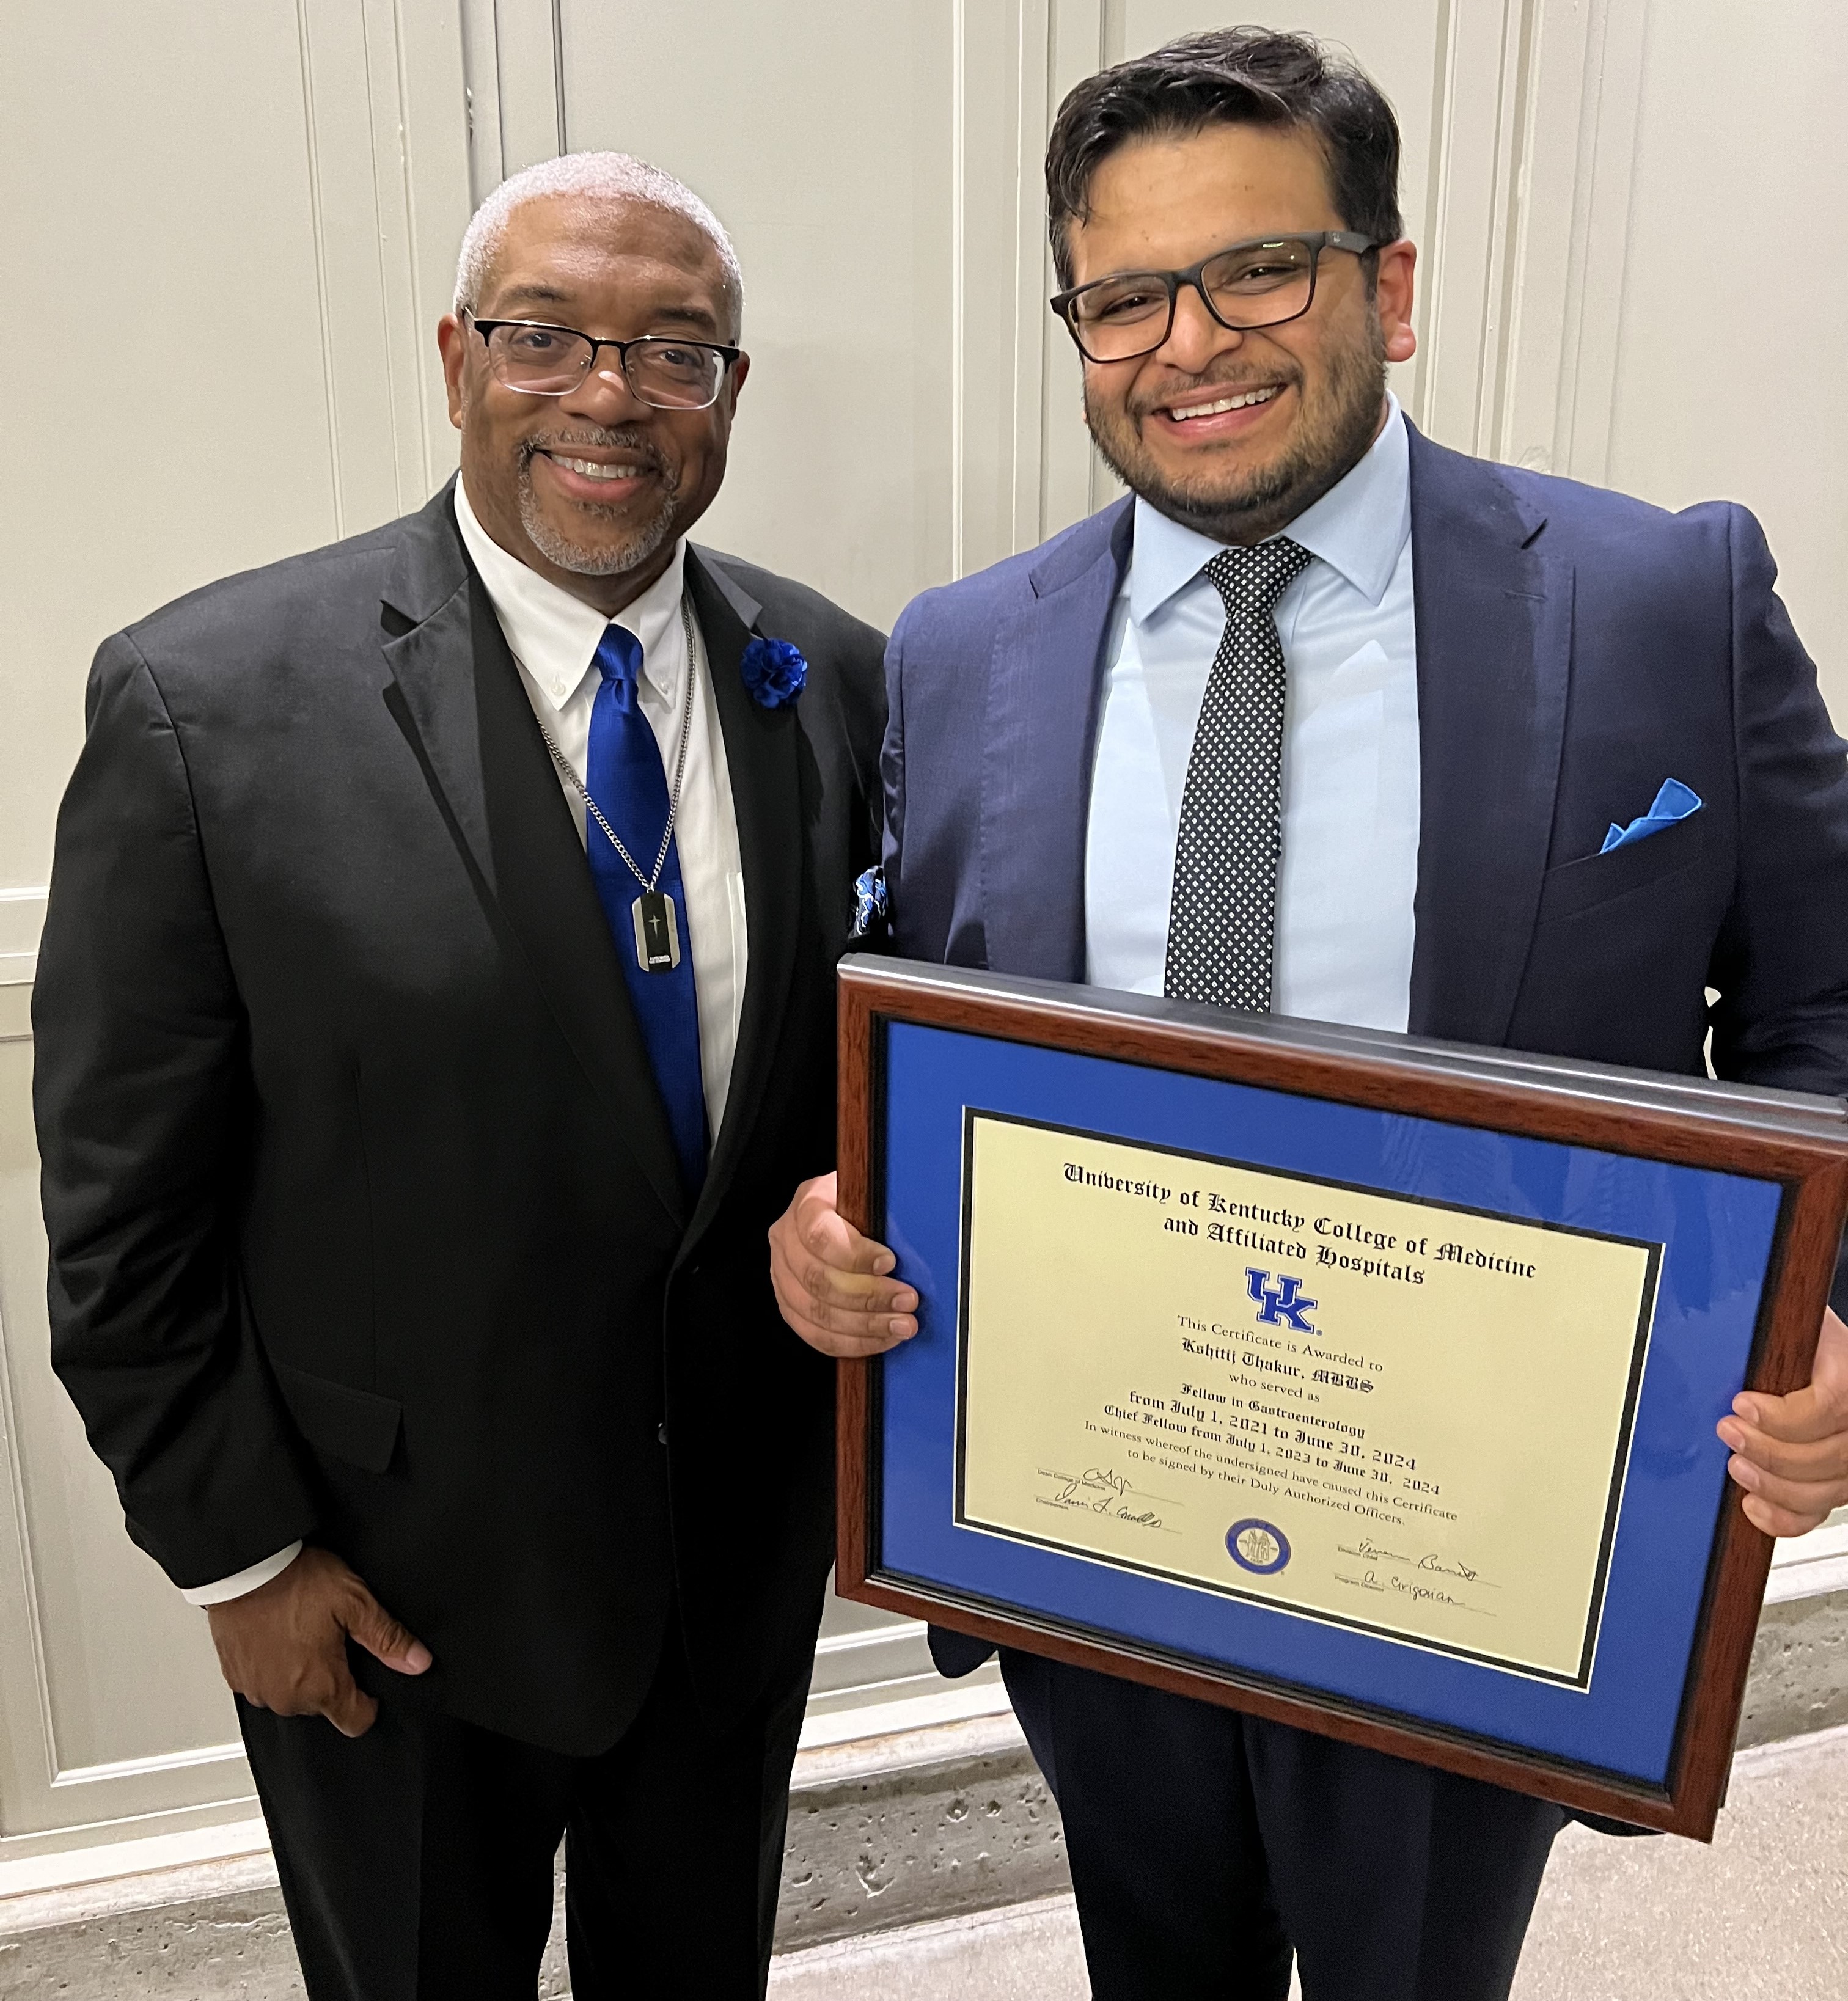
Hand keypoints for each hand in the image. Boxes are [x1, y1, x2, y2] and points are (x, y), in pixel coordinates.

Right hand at [206, 1544, 430, 1736]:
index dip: (369, 1702)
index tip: (369, 1678)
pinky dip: (274, 1667)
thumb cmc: (296, 1581)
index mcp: (321, 1687)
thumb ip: (388, 1638)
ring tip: (304, 1633)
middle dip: (334, 1679)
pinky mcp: (236, 1677)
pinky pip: (264, 1683)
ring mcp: (257, 1691)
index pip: (356, 1722)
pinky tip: (278, 1636)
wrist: (245, 1566)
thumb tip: (418, 1662)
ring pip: (293, 1695)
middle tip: (334, 1638)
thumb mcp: (355, 1603)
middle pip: (324, 1706)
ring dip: (301, 1674)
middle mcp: (286, 1699)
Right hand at [769, 1171, 918, 1357]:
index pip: (820, 1235)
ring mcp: (783, 1275)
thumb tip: (913, 1242)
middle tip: (907, 1301)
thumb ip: (885, 1214)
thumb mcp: (872, 1195)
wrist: (839, 1214)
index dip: (856, 1255)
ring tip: (900, 1325)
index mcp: (807, 1204)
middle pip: (819, 1279)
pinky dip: (852, 1342)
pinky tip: (881, 1338)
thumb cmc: (860, 1206)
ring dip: (865, 1326)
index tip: (890, 1262)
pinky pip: (815, 1334)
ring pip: (816, 1312)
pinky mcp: (790, 1305)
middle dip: (869, 1297)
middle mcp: (787, 1239)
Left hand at [1717, 1305, 1847, 1535]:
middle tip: (1730, 1433)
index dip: (1784, 1416)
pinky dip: (1784, 1518)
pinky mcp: (1838, 1481)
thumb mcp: (1795, 1329)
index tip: (1742, 1405)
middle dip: (1770, 1453)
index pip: (1831, 1407)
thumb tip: (1726, 1330)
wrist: (1827, 1358)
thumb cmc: (1810, 1343)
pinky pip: (1820, 1513)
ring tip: (1737, 1466)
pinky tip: (1754, 1505)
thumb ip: (1770, 1335)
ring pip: (1826, 1491)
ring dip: (1773, 1486)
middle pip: (1831, 1457)